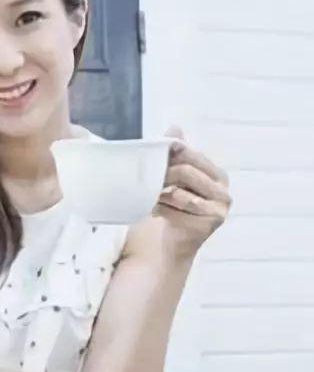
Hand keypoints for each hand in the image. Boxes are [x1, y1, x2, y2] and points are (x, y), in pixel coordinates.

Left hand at [152, 125, 232, 258]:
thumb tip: (175, 127)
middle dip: (163, 174)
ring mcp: (219, 211)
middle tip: (148, 179)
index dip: (173, 154)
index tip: (156, 156)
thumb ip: (178, 153)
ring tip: (152, 197)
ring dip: (160, 195)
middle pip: (185, 172)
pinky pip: (177, 212)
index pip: (194, 156)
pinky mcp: (207, 226)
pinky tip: (155, 212)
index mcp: (219, 176)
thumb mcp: (175, 177)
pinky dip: (162, 210)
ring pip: (179, 193)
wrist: (171, 245)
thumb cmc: (174, 208)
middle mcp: (224, 193)